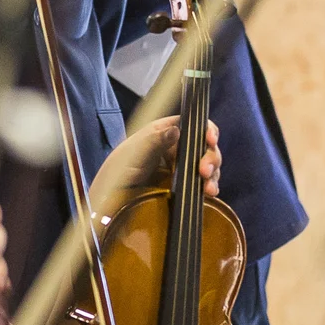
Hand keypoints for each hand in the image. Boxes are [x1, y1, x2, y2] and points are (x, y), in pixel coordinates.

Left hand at [90, 118, 220, 204]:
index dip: (206, 130)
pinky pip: (203, 183)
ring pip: (208, 165)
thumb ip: (156, 140)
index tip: (210, 140)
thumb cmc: (119, 170)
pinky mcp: (184, 186)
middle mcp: (176, 147)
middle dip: (210, 157)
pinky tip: (209, 193)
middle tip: (204, 171)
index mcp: (165, 132)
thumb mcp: (136, 152)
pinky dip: (209, 187)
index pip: (193, 125)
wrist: (111, 199)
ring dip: (213, 174)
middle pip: (205, 146)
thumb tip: (176, 130)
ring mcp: (182, 167)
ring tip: (208, 188)